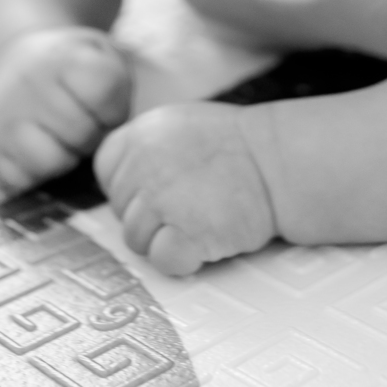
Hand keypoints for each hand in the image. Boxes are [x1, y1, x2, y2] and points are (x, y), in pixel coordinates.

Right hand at [0, 28, 131, 192]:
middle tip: (80, 121)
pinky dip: (37, 173)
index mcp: (64, 56)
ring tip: (60, 137)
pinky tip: (37, 148)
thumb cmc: (73, 69)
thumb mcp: (103, 58)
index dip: (113, 108)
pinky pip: (24, 180)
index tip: (100, 102)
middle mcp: (28, 82)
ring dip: (65, 157)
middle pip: (83, 135)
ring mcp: (4, 115)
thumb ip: (117, 87)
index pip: (105, 95)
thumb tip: (108, 139)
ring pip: (53, 162)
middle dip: (91, 135)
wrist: (17, 65)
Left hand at [94, 102, 277, 276]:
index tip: (159, 187)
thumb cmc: (238, 147)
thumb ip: (147, 149)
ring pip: (137, 241)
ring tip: (202, 218)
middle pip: (122, 210)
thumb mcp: (181, 126)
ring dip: (167, 238)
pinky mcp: (182, 234)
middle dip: (151, 215)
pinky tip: (207, 238)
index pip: (108, 171)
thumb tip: (125, 181)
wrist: (279, 162)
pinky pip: (162, 260)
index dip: (132, 186)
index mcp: (140, 134)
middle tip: (190, 204)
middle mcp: (142, 164)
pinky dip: (184, 258)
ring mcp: (160, 200)